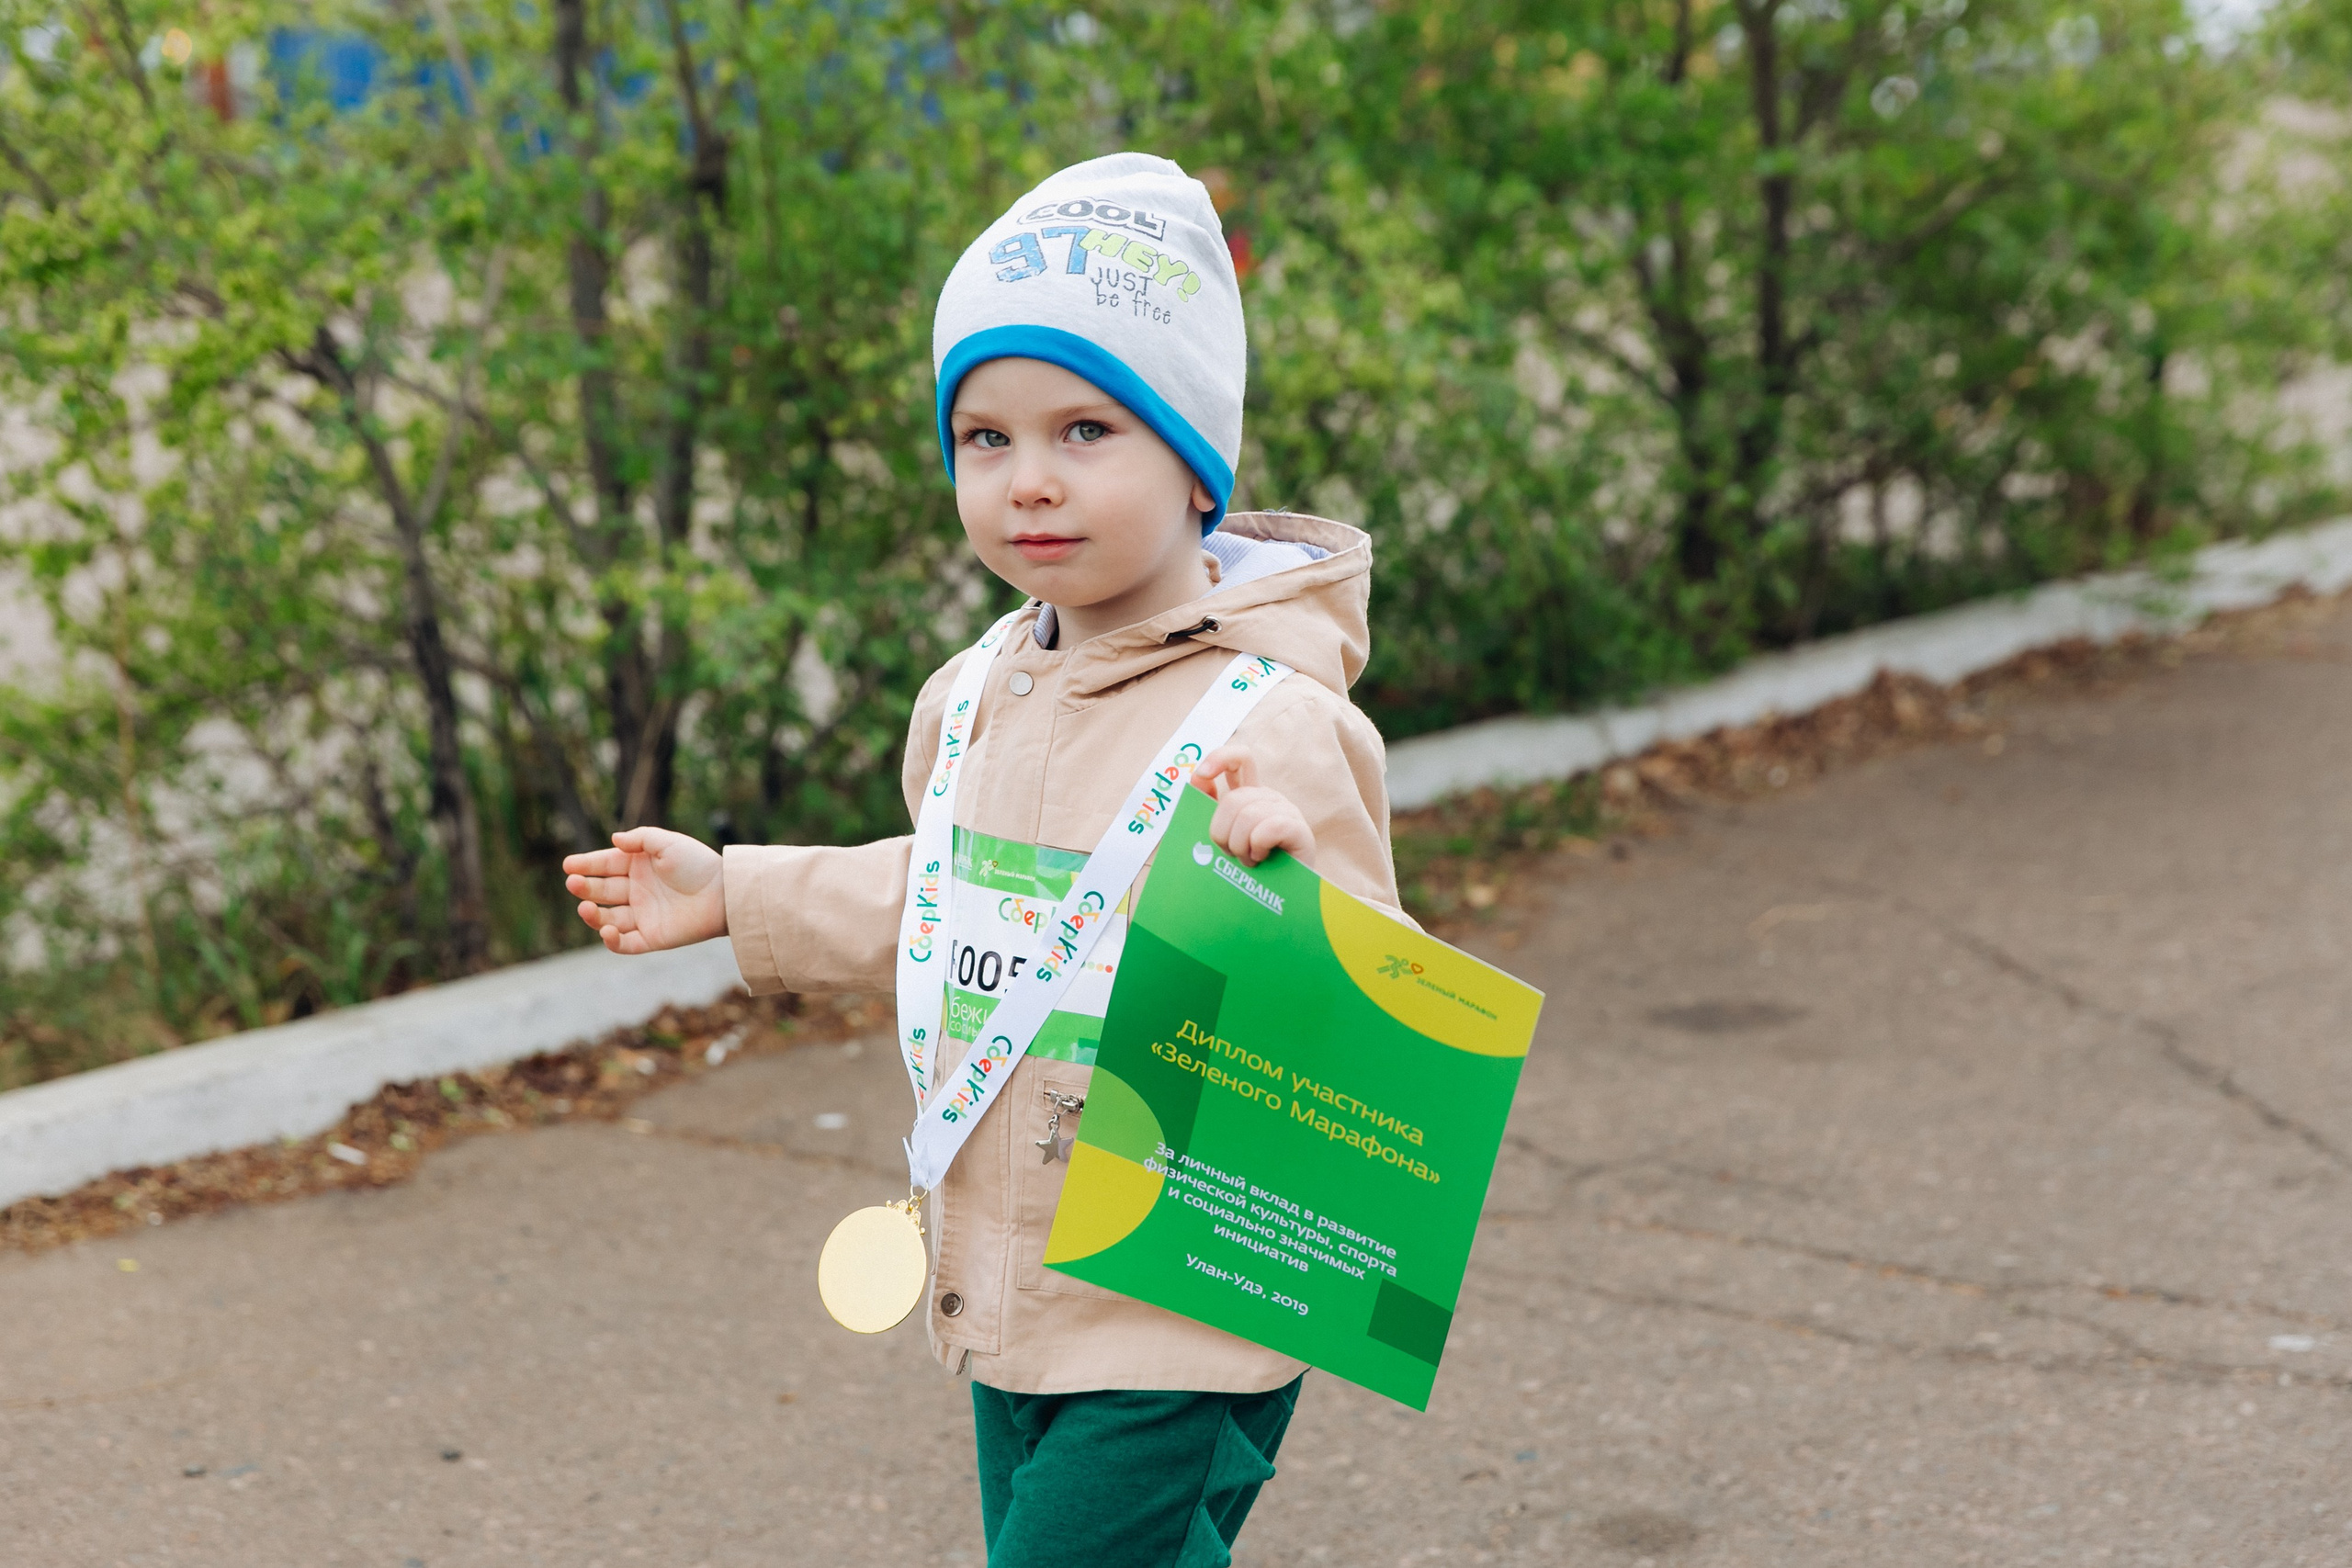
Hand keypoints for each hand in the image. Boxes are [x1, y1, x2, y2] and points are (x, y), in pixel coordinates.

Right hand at [562, 828, 727, 954]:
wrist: (725, 894)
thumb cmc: (698, 864)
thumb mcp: (669, 843)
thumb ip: (641, 838)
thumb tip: (614, 839)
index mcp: (639, 866)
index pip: (605, 865)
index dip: (586, 865)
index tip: (568, 865)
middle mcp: (637, 891)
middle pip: (602, 891)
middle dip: (585, 888)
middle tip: (574, 884)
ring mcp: (643, 915)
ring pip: (608, 918)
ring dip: (593, 915)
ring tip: (584, 908)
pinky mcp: (651, 937)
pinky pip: (625, 944)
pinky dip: (612, 941)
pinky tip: (606, 930)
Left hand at [1191, 746, 1316, 868]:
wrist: (1280, 897)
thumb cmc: (1250, 867)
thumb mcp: (1225, 836)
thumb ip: (1211, 809)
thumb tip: (1196, 779)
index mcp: (1251, 795)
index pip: (1239, 759)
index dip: (1219, 759)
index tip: (1201, 775)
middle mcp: (1269, 798)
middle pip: (1233, 799)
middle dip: (1222, 833)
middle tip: (1231, 853)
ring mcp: (1287, 811)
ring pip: (1248, 816)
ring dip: (1241, 846)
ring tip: (1249, 860)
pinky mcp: (1299, 830)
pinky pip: (1268, 829)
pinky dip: (1257, 847)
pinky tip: (1262, 858)